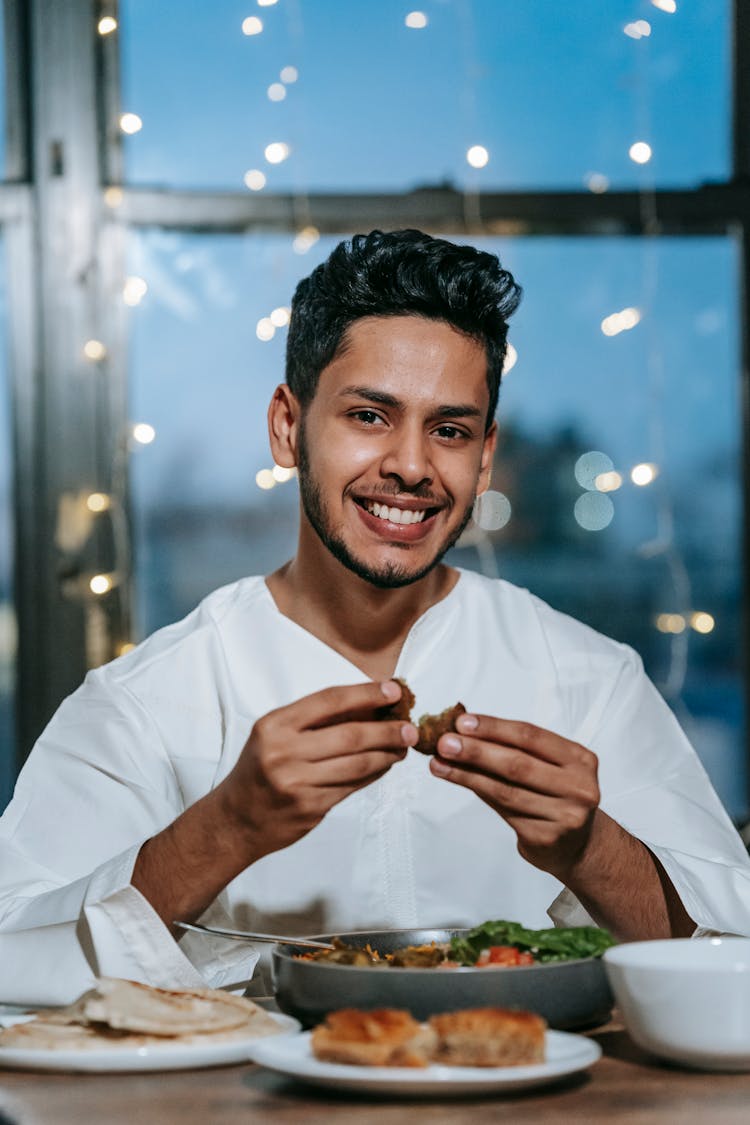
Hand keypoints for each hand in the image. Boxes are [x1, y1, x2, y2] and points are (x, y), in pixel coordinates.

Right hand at [218, 680, 416, 863]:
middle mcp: (284, 752)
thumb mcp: (274, 735)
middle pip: (350, 735)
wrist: (236, 819)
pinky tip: (383, 766)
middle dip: (386, 730)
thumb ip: (314, 721)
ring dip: (386, 755)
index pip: (329, 701)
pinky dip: (373, 774)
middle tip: (409, 728)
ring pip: (357, 764)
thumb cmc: (260, 769)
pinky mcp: (310, 808)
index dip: (365, 694)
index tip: (393, 690)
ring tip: (402, 747)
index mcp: (274, 725)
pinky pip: (352, 786)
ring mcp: (297, 783)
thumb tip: (368, 705)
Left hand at [429, 714, 599, 880]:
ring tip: (439, 762)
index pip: (531, 736)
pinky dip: (475, 791)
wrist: (577, 846)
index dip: (494, 727)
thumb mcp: (547, 767)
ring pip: (505, 790)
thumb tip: (463, 730)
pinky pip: (503, 810)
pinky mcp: (545, 838)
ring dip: (466, 773)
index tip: (462, 722)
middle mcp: (579, 787)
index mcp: (580, 759)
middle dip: (476, 751)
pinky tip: (455, 779)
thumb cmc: (554, 795)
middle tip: (444, 742)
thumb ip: (513, 749)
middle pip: (518, 763)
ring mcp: (565, 816)